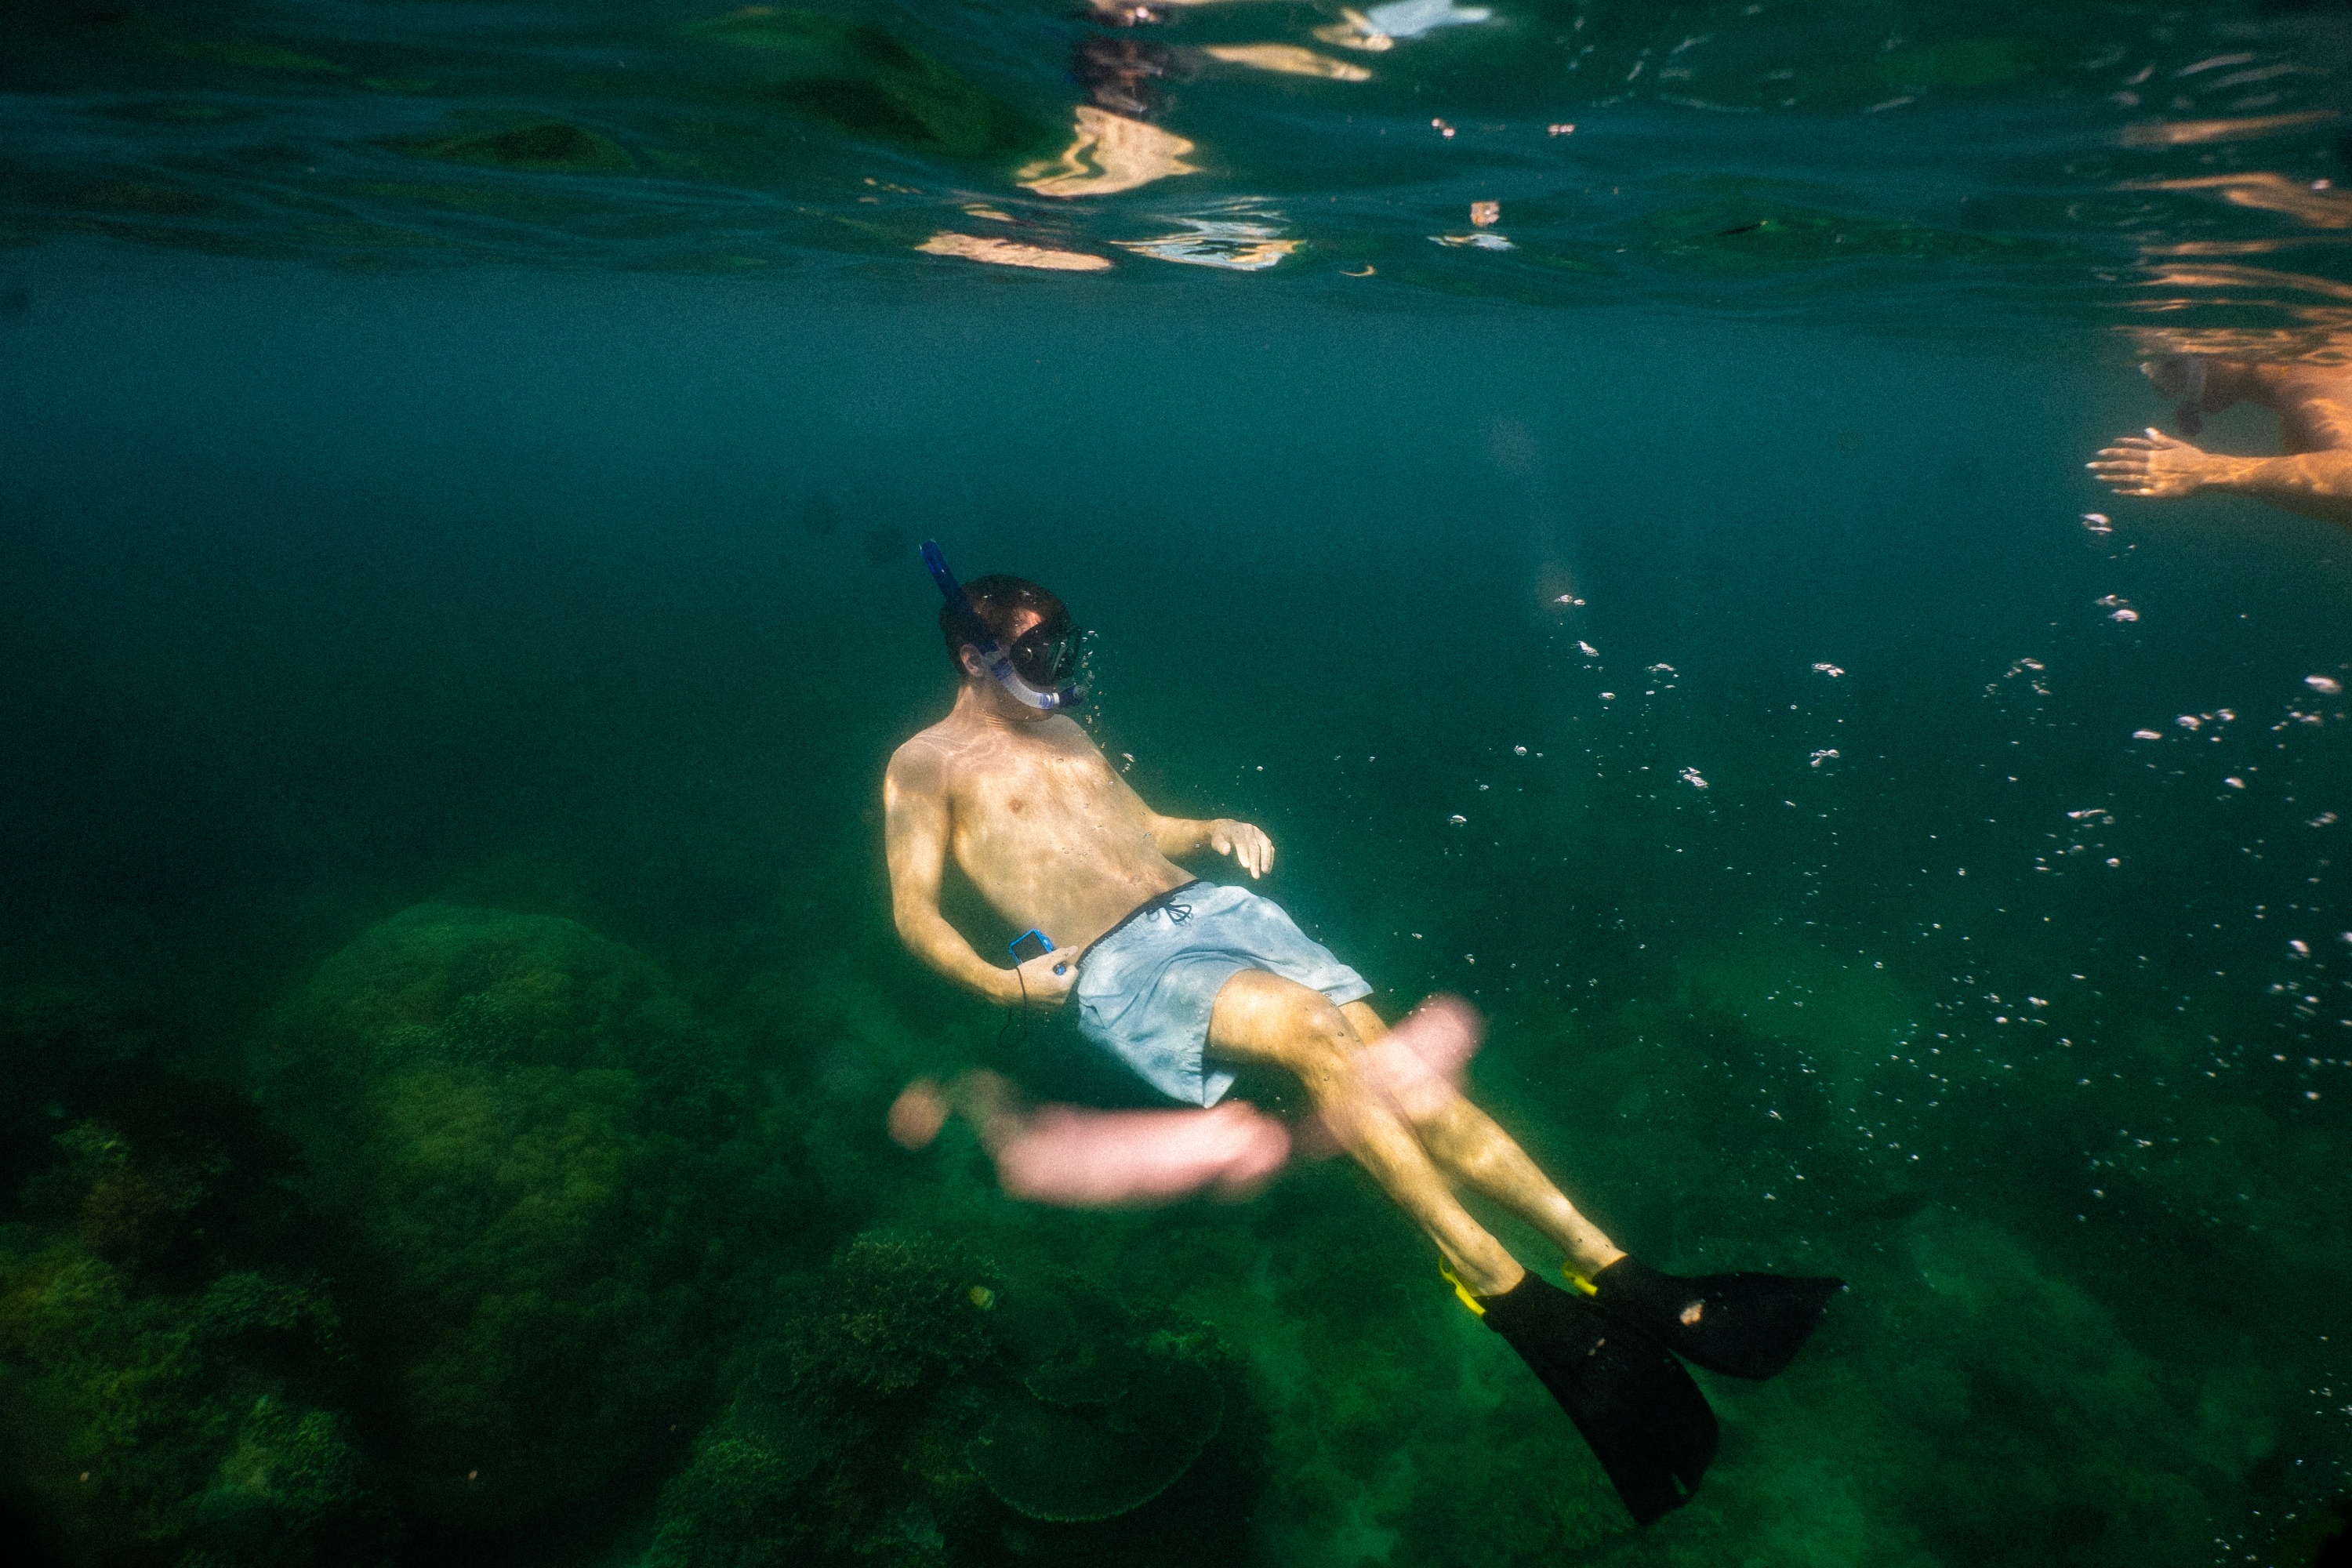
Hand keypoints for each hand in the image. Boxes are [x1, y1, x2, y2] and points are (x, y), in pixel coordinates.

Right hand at [1007, 947, 1076, 1008]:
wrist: (1009, 990)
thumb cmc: (1027, 974)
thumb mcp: (1045, 961)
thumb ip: (1062, 955)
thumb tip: (1075, 949)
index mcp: (1064, 986)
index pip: (1074, 971)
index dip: (1065, 964)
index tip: (1052, 964)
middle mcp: (1062, 999)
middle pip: (1068, 981)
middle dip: (1060, 974)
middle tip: (1045, 971)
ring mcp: (1054, 1006)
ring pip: (1061, 989)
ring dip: (1055, 982)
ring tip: (1041, 979)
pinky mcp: (1047, 1009)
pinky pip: (1054, 997)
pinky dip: (1050, 991)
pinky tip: (1038, 987)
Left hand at [1208, 819, 1273, 878]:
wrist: (1229, 827)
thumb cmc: (1221, 837)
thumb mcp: (1216, 840)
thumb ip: (1220, 845)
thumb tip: (1226, 851)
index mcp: (1237, 830)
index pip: (1241, 842)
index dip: (1244, 854)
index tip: (1246, 867)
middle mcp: (1250, 830)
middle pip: (1254, 846)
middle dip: (1255, 862)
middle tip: (1255, 876)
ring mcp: (1258, 833)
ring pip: (1265, 845)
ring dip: (1266, 859)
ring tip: (1265, 872)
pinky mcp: (1264, 837)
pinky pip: (1269, 847)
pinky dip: (1270, 858)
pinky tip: (1267, 869)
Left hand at [2087, 428, 2210, 498]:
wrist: (2207, 474)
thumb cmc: (2193, 458)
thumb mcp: (2177, 445)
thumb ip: (2160, 439)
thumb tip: (2147, 430)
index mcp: (2155, 454)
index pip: (2129, 450)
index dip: (2113, 451)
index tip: (2100, 452)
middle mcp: (2151, 466)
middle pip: (2124, 464)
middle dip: (2105, 465)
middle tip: (2089, 465)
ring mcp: (2154, 479)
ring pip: (2128, 478)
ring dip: (2111, 478)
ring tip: (2097, 477)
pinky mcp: (2158, 493)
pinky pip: (2139, 492)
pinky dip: (2126, 491)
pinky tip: (2114, 491)